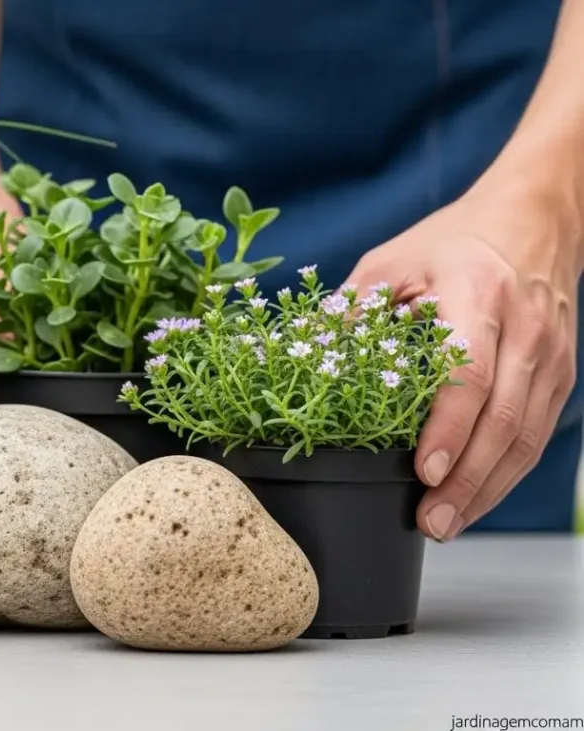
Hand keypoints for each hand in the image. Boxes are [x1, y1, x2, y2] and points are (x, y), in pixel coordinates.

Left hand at [344, 189, 579, 540]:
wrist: (535, 219)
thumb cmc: (452, 242)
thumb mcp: (391, 262)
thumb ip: (351, 311)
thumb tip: (300, 358)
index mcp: (477, 294)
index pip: (468, 374)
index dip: (448, 428)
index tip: (424, 471)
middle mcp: (524, 329)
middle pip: (504, 418)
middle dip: (467, 480)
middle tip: (431, 521)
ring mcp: (551, 356)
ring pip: (527, 437)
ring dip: (488, 489)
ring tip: (447, 524)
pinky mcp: (561, 375)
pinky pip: (536, 434)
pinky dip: (506, 473)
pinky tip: (476, 500)